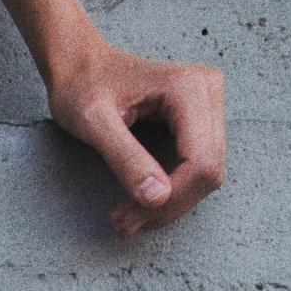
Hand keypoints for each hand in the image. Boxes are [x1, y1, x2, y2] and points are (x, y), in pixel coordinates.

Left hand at [45, 37, 225, 239]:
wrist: (80, 65)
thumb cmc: (82, 86)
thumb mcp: (92, 123)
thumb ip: (125, 158)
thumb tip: (158, 198)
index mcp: (189, 88)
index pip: (201, 162)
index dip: (170, 200)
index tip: (128, 219)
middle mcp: (208, 91)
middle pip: (209, 171)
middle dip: (168, 206)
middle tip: (123, 225)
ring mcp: (210, 103)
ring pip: (208, 174)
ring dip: (170, 204)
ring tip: (127, 218)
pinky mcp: (202, 118)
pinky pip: (199, 167)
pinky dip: (172, 192)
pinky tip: (141, 202)